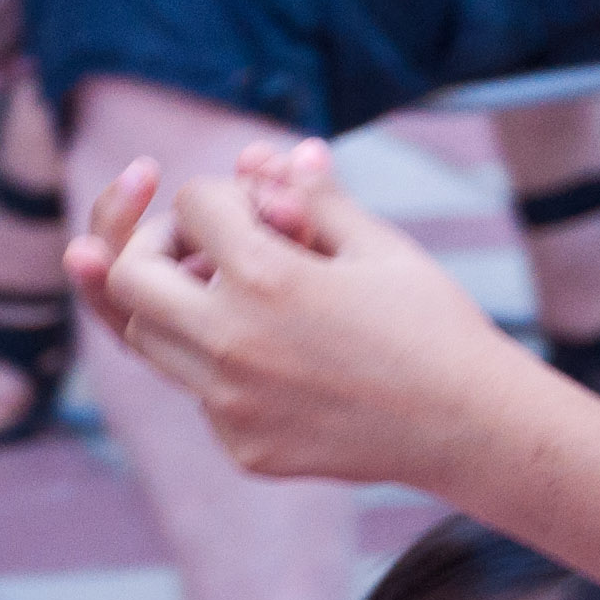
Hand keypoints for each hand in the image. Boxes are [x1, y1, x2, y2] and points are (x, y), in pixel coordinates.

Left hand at [72, 143, 534, 485]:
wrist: (470, 426)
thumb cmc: (431, 321)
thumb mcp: (377, 244)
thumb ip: (312, 197)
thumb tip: (281, 152)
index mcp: (267, 278)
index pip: (192, 205)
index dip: (223, 194)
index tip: (261, 206)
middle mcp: (231, 344)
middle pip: (129, 277)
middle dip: (157, 246)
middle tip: (204, 245)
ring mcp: (230, 404)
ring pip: (146, 339)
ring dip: (174, 305)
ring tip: (238, 293)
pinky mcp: (242, 446)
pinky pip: (196, 392)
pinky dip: (216, 364)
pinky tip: (280, 354)